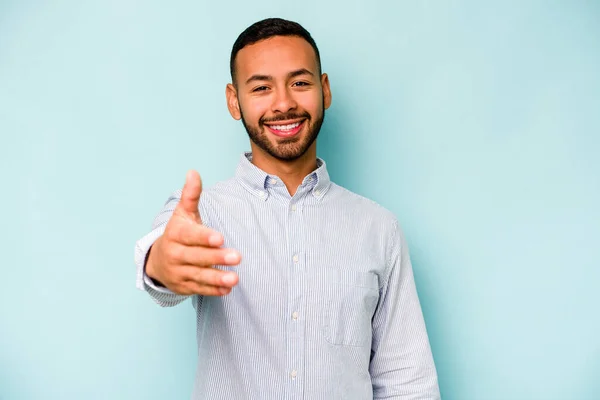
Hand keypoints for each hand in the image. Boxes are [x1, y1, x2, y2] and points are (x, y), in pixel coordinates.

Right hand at [146, 170, 241, 295]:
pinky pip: (199, 289)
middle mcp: (175, 255)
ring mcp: (178, 272)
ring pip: (199, 276)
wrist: (157, 261)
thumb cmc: (177, 233)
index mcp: (175, 235)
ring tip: (235, 278)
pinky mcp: (184, 287)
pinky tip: (228, 288)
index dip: (204, 237)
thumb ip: (191, 196)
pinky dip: (213, 290)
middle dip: (217, 258)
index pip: (190, 237)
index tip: (220, 238)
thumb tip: (194, 172)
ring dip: (217, 277)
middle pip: (197, 257)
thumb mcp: (182, 214)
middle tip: (237, 257)